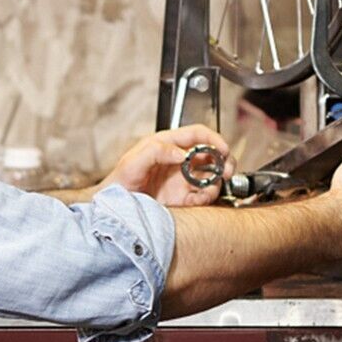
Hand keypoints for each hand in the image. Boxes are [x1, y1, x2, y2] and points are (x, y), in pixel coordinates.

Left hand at [100, 125, 234, 207]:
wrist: (114, 207)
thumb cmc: (119, 182)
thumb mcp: (133, 161)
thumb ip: (157, 151)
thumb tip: (182, 153)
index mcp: (169, 145)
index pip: (198, 134)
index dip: (214, 139)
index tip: (223, 148)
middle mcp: (180, 161)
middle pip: (212, 154)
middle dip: (225, 161)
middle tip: (227, 170)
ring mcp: (183, 180)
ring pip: (212, 176)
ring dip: (217, 182)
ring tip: (211, 189)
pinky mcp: (183, 198)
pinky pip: (203, 197)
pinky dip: (206, 198)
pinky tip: (199, 200)